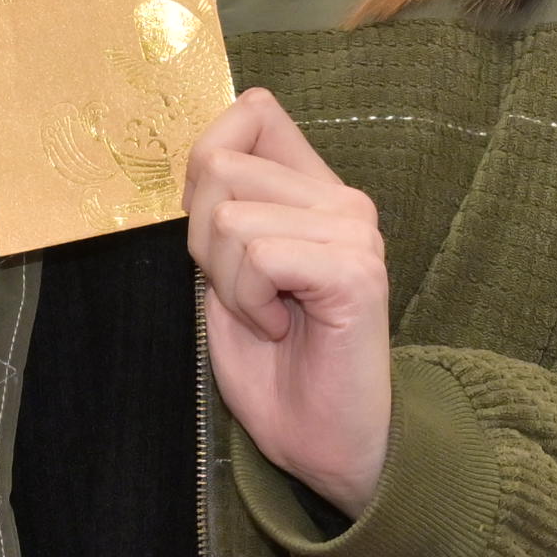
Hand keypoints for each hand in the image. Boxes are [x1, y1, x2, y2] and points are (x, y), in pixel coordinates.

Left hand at [187, 89, 393, 514]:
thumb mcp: (228, 276)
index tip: (216, 236)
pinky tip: (279, 328)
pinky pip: (260, 256)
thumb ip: (223, 211)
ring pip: (232, 217)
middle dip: (201, 240)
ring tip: (266, 317)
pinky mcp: (355, 271)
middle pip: (220, 166)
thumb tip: (205, 158)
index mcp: (315, 192)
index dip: (206, 161)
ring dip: (226, 282)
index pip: (253, 112)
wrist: (327, 444)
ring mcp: (354, 232)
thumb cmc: (278, 370)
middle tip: (243, 295)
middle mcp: (343, 200)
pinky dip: (249, 302)